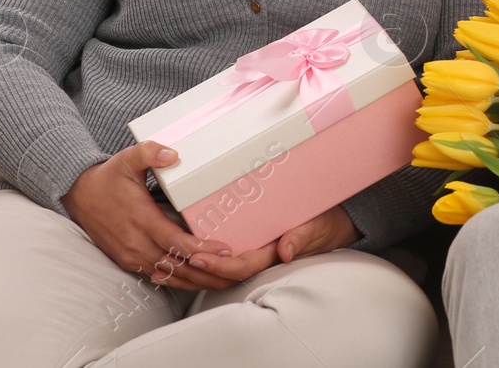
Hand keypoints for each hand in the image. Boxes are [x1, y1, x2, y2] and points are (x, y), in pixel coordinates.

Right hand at [60, 141, 234, 290]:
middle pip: (177, 265)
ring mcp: (130, 255)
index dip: (201, 249)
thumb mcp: (127, 159)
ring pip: (169, 275)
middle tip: (235, 270)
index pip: (176, 241)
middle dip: (207, 270)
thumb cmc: (108, 177)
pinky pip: (157, 276)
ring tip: (223, 279)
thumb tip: (172, 153)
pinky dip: (178, 280)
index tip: (224, 249)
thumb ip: (149, 152)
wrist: (79, 195)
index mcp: (140, 219)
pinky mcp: (127, 261)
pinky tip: (197, 280)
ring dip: (196, 279)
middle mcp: (135, 243)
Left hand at [181, 206, 359, 282]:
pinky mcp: (248, 248)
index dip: (218, 265)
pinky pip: (221, 260)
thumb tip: (285, 251)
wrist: (331, 223)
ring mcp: (253, 256)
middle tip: (172, 258)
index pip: (240, 268)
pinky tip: (182, 255)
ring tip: (167, 259)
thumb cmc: (323, 223)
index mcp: (272, 256)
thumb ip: (301, 237)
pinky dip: (200, 261)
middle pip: (223, 275)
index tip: (198, 256)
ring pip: (218, 272)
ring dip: (193, 269)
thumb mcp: (316, 226)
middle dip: (197, 270)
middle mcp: (259, 259)